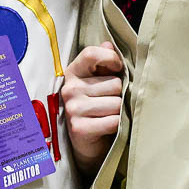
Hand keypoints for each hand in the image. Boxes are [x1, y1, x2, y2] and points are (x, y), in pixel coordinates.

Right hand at [60, 43, 124, 175]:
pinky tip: (108, 128)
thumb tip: (109, 44)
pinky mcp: (80, 128)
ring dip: (119, 111)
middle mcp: (70, 89)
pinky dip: (117, 125)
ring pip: (116, 102)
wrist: (87, 144)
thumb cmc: (96, 108)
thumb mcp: (97, 82)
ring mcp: (73, 109)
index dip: (111, 58)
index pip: (91, 54)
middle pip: (114, 83)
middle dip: (119, 94)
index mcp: (73, 73)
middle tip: (109, 103)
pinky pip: (114, 120)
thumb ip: (103, 62)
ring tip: (108, 116)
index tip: (118, 68)